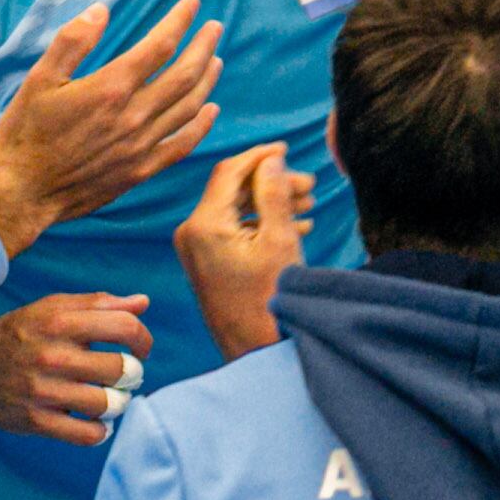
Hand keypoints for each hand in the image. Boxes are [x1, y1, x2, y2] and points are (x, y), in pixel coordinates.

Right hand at [0, 0, 224, 253]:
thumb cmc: (25, 132)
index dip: (179, 21)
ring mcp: (141, 146)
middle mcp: (134, 116)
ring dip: (207, 80)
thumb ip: (72, 41)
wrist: (23, 192)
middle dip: (203, 46)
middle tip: (215, 27)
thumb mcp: (39, 78)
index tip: (192, 3)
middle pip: (185, 75)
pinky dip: (201, 125)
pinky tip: (210, 110)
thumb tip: (101, 10)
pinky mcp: (141, 170)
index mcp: (110, 88)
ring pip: (189, 107)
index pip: (159, 46)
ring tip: (215, 59)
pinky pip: (182, 145)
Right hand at [0, 294, 154, 444]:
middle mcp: (52, 355)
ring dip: (118, 403)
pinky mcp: (35, 421)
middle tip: (123, 376)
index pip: (124, 328)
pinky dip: (99, 431)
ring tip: (109, 399)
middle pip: (121, 369)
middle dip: (132, 374)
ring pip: (108, 404)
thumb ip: (99, 304)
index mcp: (60, 322)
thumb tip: (143, 303)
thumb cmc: (22, 333)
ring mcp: (43, 391)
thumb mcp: (53, 309)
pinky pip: (86, 434)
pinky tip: (95, 422)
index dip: (143, 340)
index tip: (140, 349)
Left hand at [174, 142, 313, 359]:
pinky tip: (295, 223)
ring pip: (235, 209)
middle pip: (233, 189)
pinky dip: (260, 222)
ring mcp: (196, 249)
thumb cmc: (270, 298)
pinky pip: (232, 230)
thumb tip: (270, 158)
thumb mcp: (279, 239)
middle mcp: (191, 233)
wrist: (255, 350)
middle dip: (271, 182)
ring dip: (269, 202)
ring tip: (307, 204)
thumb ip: (274, 193)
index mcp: (203, 225)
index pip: (229, 171)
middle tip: (309, 185)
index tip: (287, 148)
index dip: (260, 155)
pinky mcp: (205, 262)